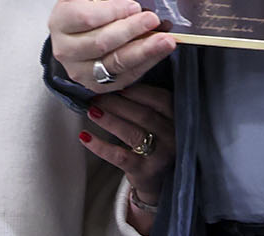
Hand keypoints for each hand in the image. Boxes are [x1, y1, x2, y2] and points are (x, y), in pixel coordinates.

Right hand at [48, 0, 176, 92]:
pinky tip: (159, 50)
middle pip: (101, 42)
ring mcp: (82, 70)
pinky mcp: (99, 84)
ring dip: (143, 50)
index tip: (133, 5)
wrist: (74, 41)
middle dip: (130, 30)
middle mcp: (67, 50)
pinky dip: (145, 62)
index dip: (111, 11)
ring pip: (115, 62)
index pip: (85, 18)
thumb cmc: (78, 15)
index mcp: (61, 22)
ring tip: (165, 40)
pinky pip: (126, 75)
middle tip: (151, 19)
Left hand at [78, 84, 173, 233]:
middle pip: (144, 114)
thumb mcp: (161, 121)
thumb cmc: (155, 142)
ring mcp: (161, 155)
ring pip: (132, 133)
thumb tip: (114, 83)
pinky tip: (85, 136)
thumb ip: (148, 104)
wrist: (160, 181)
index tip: (116, 85)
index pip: (160, 99)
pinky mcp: (145, 171)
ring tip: (91, 110)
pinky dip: (100, 146)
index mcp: (178, 118)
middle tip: (96, 96)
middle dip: (117, 103)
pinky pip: (120, 156)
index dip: (137, 91)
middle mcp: (173, 136)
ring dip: (109, 120)